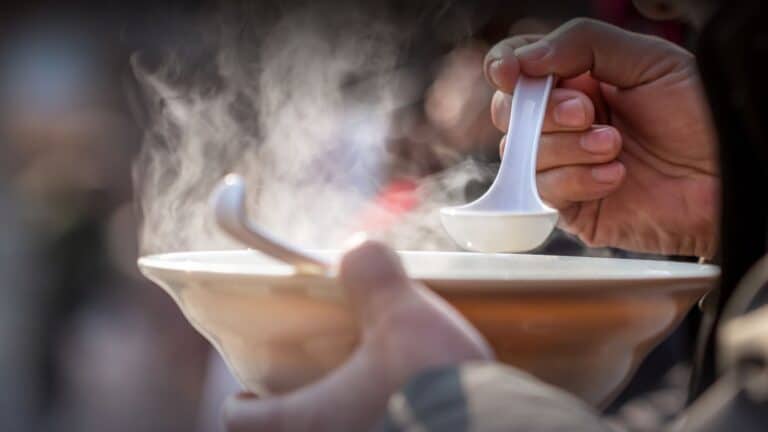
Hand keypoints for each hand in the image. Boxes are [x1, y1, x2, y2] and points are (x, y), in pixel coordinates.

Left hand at [225, 242, 491, 430]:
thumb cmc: (432, 386)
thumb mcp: (402, 317)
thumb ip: (373, 276)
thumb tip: (358, 248)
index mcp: (308, 423)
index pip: (242, 422)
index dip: (242, 403)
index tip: (250, 390)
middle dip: (299, 408)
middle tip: (321, 377)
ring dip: (344, 415)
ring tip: (371, 386)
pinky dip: (384, 422)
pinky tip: (412, 400)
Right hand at [485, 19, 718, 256]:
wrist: (727, 177)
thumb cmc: (700, 116)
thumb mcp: (647, 60)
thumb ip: (583, 43)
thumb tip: (523, 59)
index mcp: (578, 79)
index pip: (518, 66)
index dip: (505, 67)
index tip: (511, 72)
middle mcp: (563, 122)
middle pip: (509, 111)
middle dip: (544, 111)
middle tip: (587, 113)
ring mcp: (563, 164)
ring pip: (521, 152)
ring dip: (568, 148)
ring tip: (615, 147)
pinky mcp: (570, 205)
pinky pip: (543, 190)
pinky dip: (577, 180)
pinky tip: (616, 176)